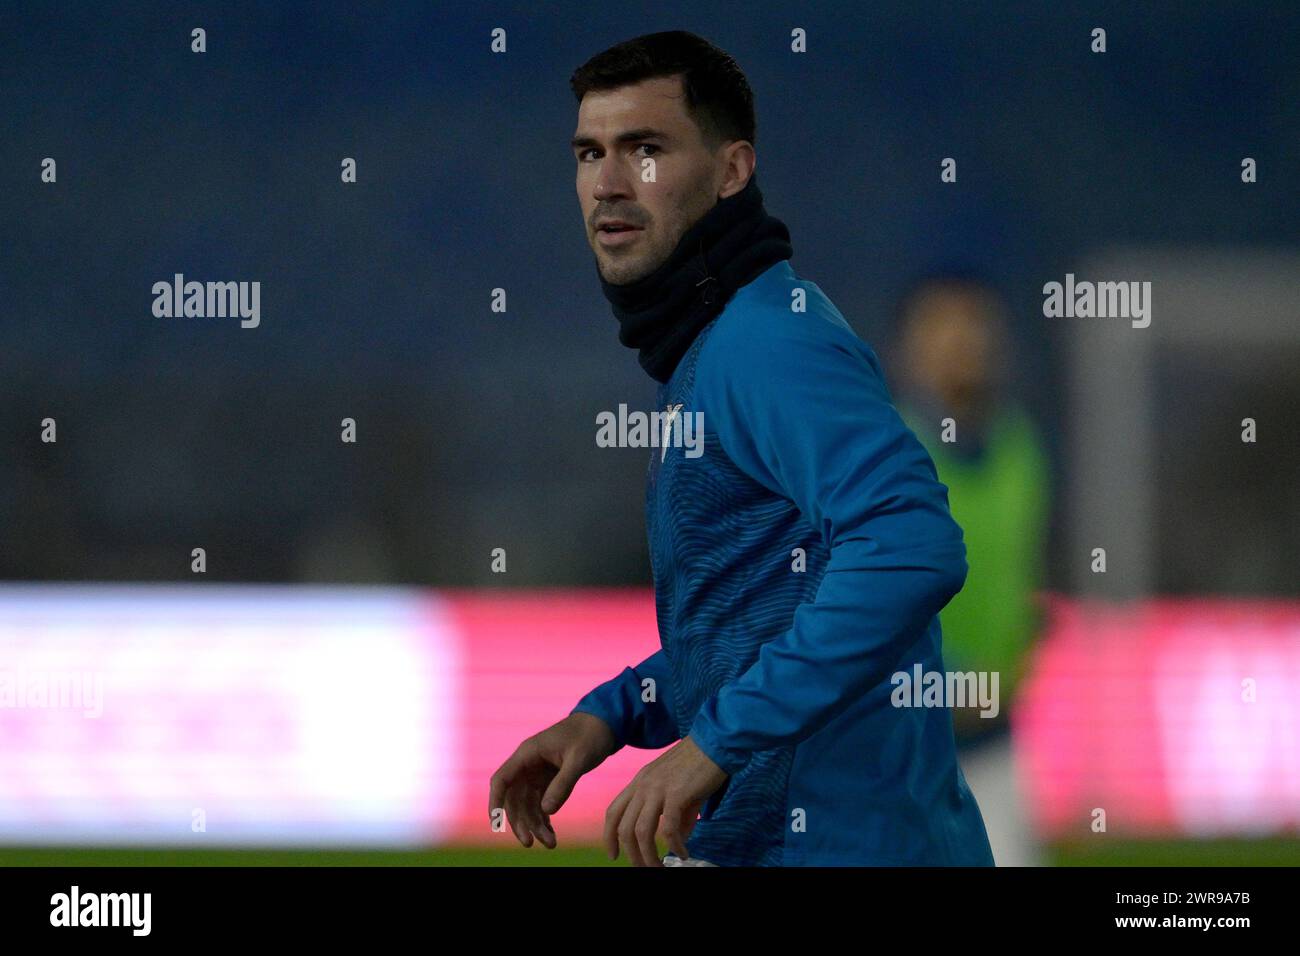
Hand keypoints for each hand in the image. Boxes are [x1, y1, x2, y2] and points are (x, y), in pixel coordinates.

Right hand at [489, 712, 618, 848]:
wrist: (604, 724)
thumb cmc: (590, 736)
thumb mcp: (579, 759)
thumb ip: (563, 784)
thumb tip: (546, 811)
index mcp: (528, 753)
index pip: (502, 780)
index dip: (495, 802)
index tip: (496, 823)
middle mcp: (528, 764)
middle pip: (514, 798)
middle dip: (521, 822)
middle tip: (531, 843)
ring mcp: (537, 772)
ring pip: (528, 804)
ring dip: (535, 824)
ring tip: (551, 844)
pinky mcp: (549, 779)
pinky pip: (540, 802)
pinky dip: (544, 818)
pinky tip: (552, 834)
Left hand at [604, 734, 727, 866]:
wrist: (715, 742)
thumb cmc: (699, 763)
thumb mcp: (678, 788)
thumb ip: (675, 813)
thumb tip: (678, 839)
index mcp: (640, 781)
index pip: (614, 811)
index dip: (609, 836)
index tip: (613, 854)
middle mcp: (643, 785)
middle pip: (624, 827)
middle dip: (631, 854)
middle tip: (644, 868)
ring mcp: (658, 789)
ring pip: (641, 832)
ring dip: (648, 856)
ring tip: (659, 868)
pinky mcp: (676, 794)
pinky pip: (669, 829)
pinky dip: (674, 845)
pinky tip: (683, 852)